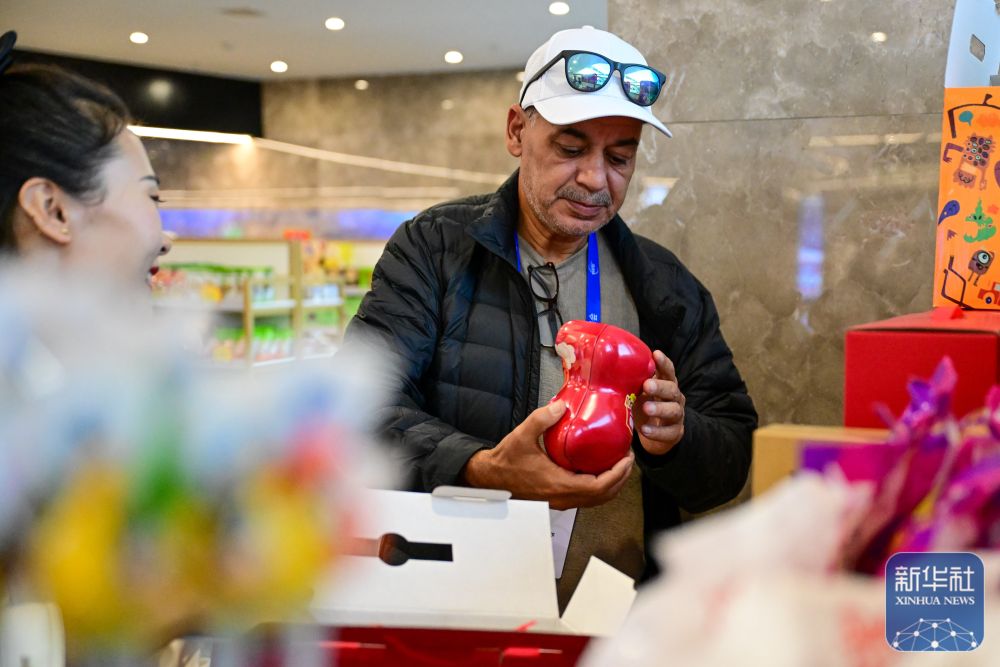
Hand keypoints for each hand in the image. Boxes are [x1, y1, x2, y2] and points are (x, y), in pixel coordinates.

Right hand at [462, 400, 633, 510]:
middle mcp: (563, 497)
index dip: (617, 474)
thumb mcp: (522, 436)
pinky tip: (598, 469)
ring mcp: (561, 501)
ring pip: (596, 500)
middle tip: (627, 459)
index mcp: (559, 485)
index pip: (598, 487)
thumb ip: (542, 419)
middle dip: (620, 479)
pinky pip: (586, 497)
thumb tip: (561, 405)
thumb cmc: (506, 461)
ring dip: (611, 484)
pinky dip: (599, 487)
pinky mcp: (558, 499)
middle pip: (603, 496)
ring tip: (618, 464)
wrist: (490, 478)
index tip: (627, 458)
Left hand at [634, 350, 684, 455]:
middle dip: (660, 386)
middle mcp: (675, 398)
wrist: (655, 432)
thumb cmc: (645, 405)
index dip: (663, 363)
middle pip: (672, 389)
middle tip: (647, 385)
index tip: (656, 354)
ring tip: (647, 408)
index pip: (668, 371)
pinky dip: (657, 432)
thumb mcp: (638, 393)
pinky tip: (645, 430)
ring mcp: (677, 415)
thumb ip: (631, 383)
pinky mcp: (675, 432)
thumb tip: (605, 368)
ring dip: (660, 409)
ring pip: (673, 410)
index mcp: (666, 384)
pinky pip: (669, 432)